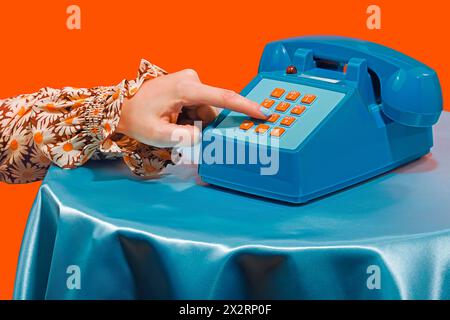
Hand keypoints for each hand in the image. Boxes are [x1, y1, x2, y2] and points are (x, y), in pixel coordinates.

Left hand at [116, 69, 269, 146]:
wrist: (121, 108)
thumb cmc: (137, 118)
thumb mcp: (160, 136)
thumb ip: (188, 139)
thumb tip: (204, 136)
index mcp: (186, 89)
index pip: (223, 97)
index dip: (246, 107)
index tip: (263, 113)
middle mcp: (191, 80)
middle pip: (211, 112)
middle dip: (201, 126)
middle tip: (178, 130)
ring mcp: (189, 82)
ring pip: (205, 112)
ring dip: (193, 123)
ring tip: (171, 124)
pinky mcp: (188, 87)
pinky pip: (198, 109)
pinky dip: (190, 119)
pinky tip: (174, 119)